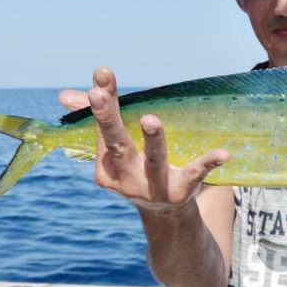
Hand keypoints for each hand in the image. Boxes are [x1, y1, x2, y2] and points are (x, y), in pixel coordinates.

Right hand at [60, 67, 228, 210]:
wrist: (165, 211)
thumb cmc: (137, 166)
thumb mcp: (119, 145)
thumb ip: (97, 118)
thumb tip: (64, 96)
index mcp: (106, 165)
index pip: (103, 128)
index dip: (103, 101)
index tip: (102, 74)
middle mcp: (126, 177)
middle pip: (116, 144)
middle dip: (108, 119)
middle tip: (98, 95)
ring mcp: (153, 186)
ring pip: (153, 160)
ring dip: (152, 140)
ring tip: (151, 119)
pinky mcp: (181, 191)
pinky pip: (195, 174)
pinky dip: (208, 163)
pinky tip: (223, 153)